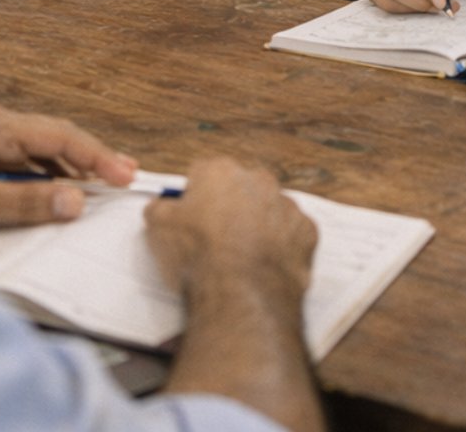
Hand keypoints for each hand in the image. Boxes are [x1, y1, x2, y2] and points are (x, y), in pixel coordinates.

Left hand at [0, 104, 137, 226]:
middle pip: (56, 134)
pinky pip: (24, 151)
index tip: (125, 175)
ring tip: (102, 181)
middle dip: (93, 155)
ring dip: (73, 161)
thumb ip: (25, 202)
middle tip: (126, 176)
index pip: (60, 138)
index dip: (97, 157)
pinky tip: (58, 184)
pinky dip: (49, 167)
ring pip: (42, 142)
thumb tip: (74, 200)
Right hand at [144, 158, 315, 298]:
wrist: (240, 294)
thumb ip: (159, 209)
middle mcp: (257, 180)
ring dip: (258, 226)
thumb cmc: (201, 258)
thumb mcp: (159, 229)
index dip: (194, 197)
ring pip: (269, 210)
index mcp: (220, 171)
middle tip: (216, 239)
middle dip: (230, 207)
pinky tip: (264, 265)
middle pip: (240, 188)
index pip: (203, 174)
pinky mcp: (306, 231)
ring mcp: (286, 205)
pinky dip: (281, 246)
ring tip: (241, 257)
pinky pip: (292, 234)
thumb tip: (160, 207)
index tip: (191, 217)